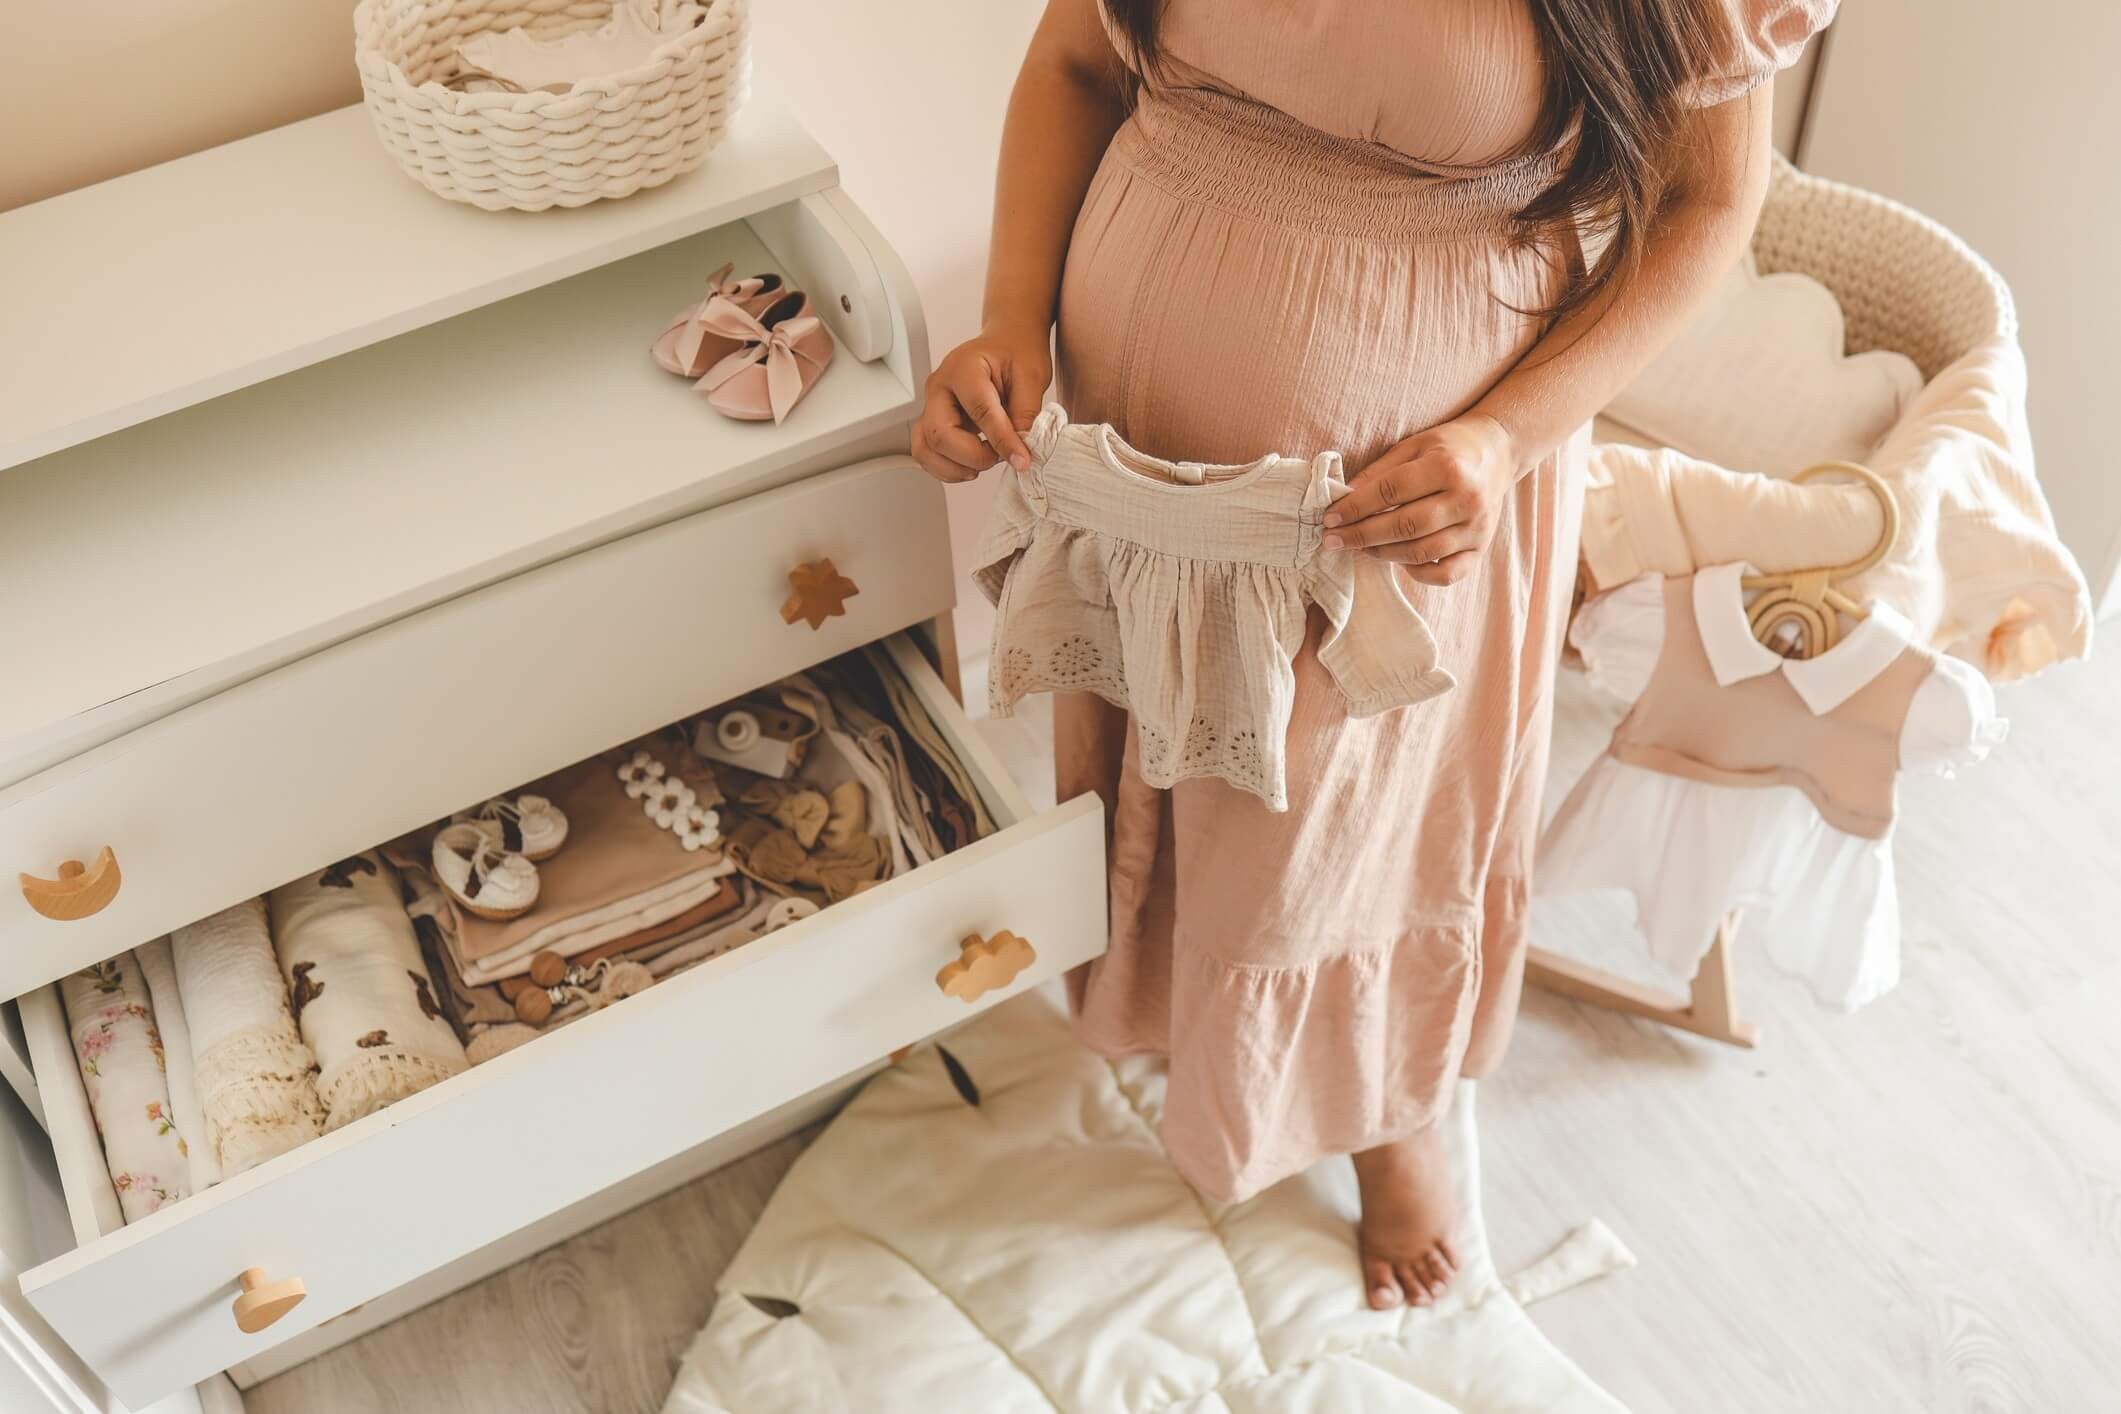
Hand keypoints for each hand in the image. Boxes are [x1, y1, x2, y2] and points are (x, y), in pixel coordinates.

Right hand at [910, 322, 1052, 482]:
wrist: (1005, 344)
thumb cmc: (1016, 353)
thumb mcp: (1032, 376)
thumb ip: (1026, 412)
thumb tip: (1021, 448)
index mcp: (964, 367)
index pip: (979, 410)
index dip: (1002, 440)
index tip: (1022, 459)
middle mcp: (939, 386)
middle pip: (939, 433)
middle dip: (973, 456)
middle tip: (1000, 457)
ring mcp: (931, 405)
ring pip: (925, 448)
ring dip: (955, 467)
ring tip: (985, 462)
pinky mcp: (932, 422)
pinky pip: (927, 453)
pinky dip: (947, 468)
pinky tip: (972, 465)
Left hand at [1321, 414, 1518, 585]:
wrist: (1498, 452)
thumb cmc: (1449, 447)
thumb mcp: (1412, 446)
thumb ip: (1378, 472)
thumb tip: (1342, 499)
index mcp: (1447, 467)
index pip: (1390, 492)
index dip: (1355, 507)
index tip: (1329, 517)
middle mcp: (1466, 500)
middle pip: (1404, 527)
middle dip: (1362, 536)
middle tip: (1333, 540)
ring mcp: (1477, 528)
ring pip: (1421, 553)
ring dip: (1383, 554)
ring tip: (1360, 547)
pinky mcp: (1481, 548)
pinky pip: (1447, 574)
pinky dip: (1419, 573)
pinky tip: (1400, 561)